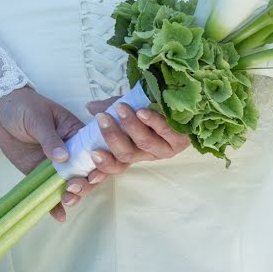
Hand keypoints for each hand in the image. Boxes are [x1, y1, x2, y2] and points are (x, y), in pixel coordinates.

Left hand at [0, 86, 86, 222]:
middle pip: (87, 172)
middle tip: (73, 188)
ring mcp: (56, 165)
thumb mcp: (38, 118)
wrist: (0, 112)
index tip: (93, 174)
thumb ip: (50, 138)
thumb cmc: (25, 106)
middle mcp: (71, 152)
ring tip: (67, 201)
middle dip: (86, 184)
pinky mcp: (39, 173)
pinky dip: (55, 205)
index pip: (96, 150)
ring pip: (71, 184)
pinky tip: (59, 216)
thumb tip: (62, 157)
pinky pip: (49, 191)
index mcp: (77, 134)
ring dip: (74, 195)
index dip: (100, 164)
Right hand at [57, 96, 190, 202]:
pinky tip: (143, 112)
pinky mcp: (180, 139)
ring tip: (121, 109)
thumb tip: (90, 107)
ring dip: (130, 127)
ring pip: (143, 145)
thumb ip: (109, 108)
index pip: (112, 168)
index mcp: (132, 151)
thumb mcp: (127, 106)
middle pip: (125, 156)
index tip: (84, 165)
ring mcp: (164, 148)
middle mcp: (146, 154)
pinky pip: (165, 132)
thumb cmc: (153, 105)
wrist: (188, 101)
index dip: (99, 170)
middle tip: (102, 119)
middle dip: (111, 138)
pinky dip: (153, 122)